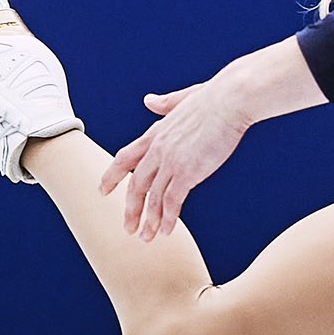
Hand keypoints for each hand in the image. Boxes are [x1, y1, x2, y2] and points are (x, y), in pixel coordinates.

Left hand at [108, 78, 251, 239]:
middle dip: (130, 209)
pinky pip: (173, 202)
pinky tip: (167, 231)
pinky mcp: (188, 172)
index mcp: (155, 133)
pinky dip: (168, 218)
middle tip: (128, 228)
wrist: (231, 100)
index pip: (125, 158)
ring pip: (153, 198)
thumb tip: (149, 100)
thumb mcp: (182, 99)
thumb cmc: (214, 97)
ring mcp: (171, 161)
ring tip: (146, 237)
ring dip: (150, 221)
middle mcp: (158, 149)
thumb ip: (165, 103)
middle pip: (136, 185)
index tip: (102, 190)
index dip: (111, 176)